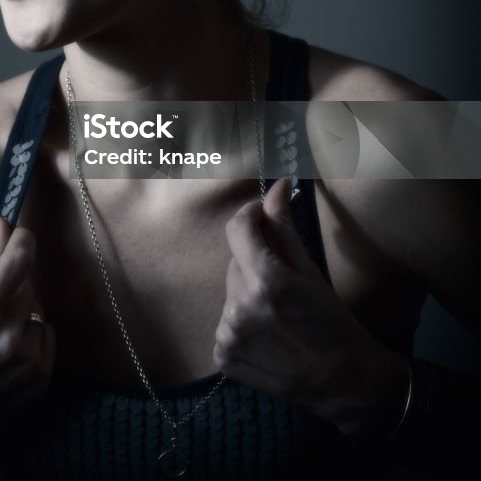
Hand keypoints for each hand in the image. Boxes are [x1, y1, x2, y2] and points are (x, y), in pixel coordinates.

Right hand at [0, 217, 54, 459]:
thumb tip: (5, 224)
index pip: (19, 260)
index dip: (23, 240)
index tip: (20, 235)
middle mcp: (7, 336)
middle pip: (29, 283)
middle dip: (13, 285)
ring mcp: (27, 360)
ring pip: (37, 310)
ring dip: (22, 314)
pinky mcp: (42, 378)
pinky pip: (47, 334)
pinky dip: (32, 337)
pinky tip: (8, 354)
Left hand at [214, 179, 406, 437]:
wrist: (345, 383)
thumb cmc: (334, 322)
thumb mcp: (310, 270)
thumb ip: (284, 226)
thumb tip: (276, 185)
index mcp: (266, 281)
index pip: (238, 228)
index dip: (250, 215)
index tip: (262, 216)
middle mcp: (240, 307)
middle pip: (236, 262)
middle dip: (255, 261)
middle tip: (284, 281)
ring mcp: (228, 335)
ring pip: (231, 291)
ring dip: (249, 292)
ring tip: (278, 312)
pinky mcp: (223, 356)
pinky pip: (226, 321)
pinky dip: (242, 321)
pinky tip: (268, 334)